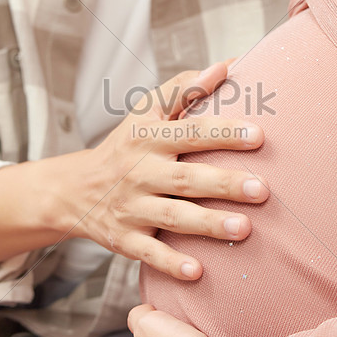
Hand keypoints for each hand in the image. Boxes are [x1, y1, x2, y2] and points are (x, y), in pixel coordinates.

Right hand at [63, 61, 268, 279]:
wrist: (74, 190)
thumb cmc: (127, 146)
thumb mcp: (145, 113)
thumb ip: (184, 89)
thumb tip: (226, 64)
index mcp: (148, 138)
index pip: (189, 131)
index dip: (222, 132)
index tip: (258, 135)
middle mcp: (139, 172)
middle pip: (185, 178)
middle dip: (223, 183)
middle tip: (262, 190)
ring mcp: (132, 208)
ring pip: (172, 217)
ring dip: (207, 224)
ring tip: (243, 229)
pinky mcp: (126, 240)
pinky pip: (149, 253)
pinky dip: (170, 263)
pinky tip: (197, 272)